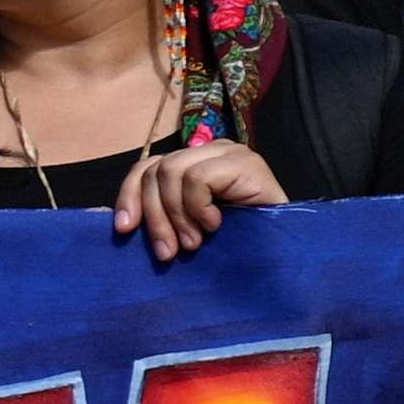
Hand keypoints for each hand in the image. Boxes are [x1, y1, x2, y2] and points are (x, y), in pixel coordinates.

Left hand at [117, 135, 287, 260]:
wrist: (284, 251)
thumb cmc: (236, 244)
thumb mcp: (188, 228)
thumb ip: (161, 215)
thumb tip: (120, 223)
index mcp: (193, 163)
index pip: (146, 167)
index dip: (128, 196)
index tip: (124, 230)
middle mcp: (209, 152)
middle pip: (155, 171)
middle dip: (154, 217)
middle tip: (167, 252)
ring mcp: (228, 153)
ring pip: (171, 172)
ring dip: (177, 216)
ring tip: (194, 242)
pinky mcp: (245, 162)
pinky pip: (198, 179)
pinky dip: (199, 208)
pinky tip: (216, 225)